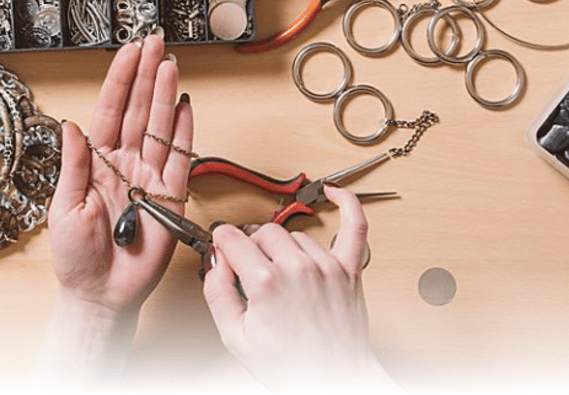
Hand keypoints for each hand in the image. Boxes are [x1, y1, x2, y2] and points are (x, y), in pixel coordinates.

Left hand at [47, 36, 193, 314]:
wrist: (100, 293)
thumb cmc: (76, 257)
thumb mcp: (64, 207)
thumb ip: (74, 164)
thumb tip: (72, 125)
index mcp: (97, 162)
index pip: (111, 110)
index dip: (120, 79)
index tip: (129, 52)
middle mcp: (124, 164)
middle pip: (139, 110)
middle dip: (146, 75)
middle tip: (155, 45)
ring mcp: (149, 178)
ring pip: (161, 128)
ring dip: (166, 95)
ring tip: (170, 65)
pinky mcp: (170, 197)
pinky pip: (180, 159)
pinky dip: (184, 133)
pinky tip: (185, 107)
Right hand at [202, 186, 395, 390]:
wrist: (332, 380)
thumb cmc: (290, 366)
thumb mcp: (235, 336)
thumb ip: (216, 291)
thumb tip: (214, 261)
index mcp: (266, 282)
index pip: (232, 238)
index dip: (221, 242)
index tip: (221, 246)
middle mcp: (298, 268)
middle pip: (263, 232)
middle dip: (250, 244)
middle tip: (249, 266)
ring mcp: (327, 266)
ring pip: (295, 234)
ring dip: (284, 245)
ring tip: (281, 272)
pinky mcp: (350, 270)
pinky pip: (354, 227)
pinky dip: (347, 204)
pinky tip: (333, 192)